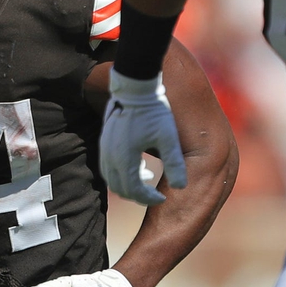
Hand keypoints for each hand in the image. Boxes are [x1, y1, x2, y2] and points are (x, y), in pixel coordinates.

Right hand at [99, 69, 186, 205]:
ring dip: (128, 186)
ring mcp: (105, 149)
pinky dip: (121, 175)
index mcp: (125, 159)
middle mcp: (111, 157)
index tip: (162, 197)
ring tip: (147, 181)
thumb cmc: (154, 112)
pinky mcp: (104, 142)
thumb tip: (180, 187)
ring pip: (112, 180)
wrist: (135, 87)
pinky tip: (138, 167)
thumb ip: (174, 163)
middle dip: (138, 196)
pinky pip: (108, 168)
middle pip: (120, 189)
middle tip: (155, 195)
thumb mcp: (168, 138)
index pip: (134, 191)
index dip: (149, 199)